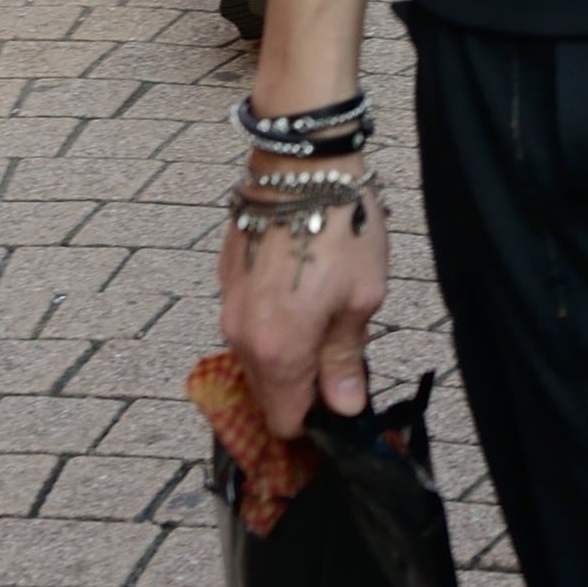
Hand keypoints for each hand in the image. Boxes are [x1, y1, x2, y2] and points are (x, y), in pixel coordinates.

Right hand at [218, 178, 386, 439]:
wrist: (300, 165)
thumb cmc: (340, 227)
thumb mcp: (362, 297)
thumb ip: (345, 359)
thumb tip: (344, 405)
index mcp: (277, 351)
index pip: (285, 421)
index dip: (315, 421)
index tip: (340, 403)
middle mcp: (240, 337)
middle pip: (267, 392)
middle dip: (301, 386)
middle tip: (342, 354)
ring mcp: (227, 307)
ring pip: (256, 356)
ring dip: (287, 351)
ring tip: (326, 315)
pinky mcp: (226, 279)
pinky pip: (248, 322)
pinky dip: (272, 321)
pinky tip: (302, 290)